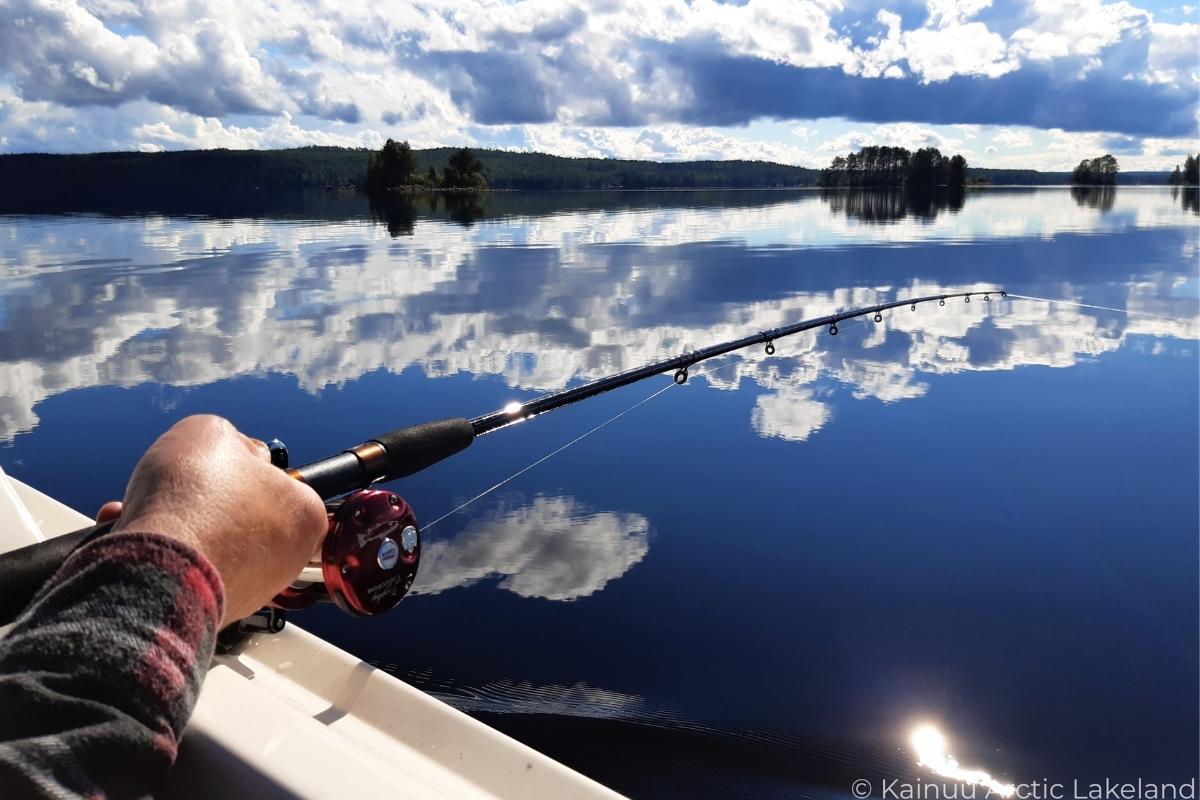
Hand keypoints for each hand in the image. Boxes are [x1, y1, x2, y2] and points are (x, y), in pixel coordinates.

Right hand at [108, 415, 327, 624]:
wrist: (155, 572)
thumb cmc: (193, 503)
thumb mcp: (210, 431)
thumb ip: (226, 438)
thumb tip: (228, 450)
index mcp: (305, 514)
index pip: (279, 482)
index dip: (241, 466)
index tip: (218, 465)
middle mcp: (287, 559)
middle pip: (237, 514)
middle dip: (198, 498)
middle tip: (175, 485)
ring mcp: (251, 589)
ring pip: (206, 542)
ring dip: (172, 522)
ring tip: (142, 508)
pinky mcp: (212, 610)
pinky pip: (183, 572)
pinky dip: (158, 553)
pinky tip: (130, 532)